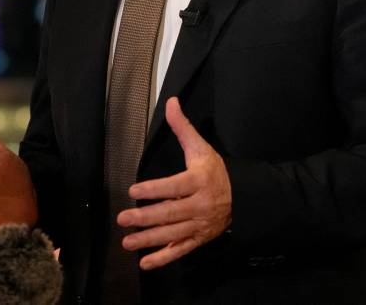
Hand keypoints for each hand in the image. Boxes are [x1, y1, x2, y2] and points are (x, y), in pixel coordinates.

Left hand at [117, 97, 231, 269]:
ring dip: (148, 240)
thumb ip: (183, 128)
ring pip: (172, 235)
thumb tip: (171, 102)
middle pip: (170, 213)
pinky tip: (145, 263)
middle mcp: (199, 206)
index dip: (154, 190)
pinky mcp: (199, 239)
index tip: (133, 191)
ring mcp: (199, 225)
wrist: (243, 198)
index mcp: (199, 181)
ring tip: (127, 242)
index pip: (174, 186)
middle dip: (146, 218)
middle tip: (123, 219)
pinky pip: (180, 250)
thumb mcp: (201, 147)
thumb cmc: (215, 170)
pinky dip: (163, 259)